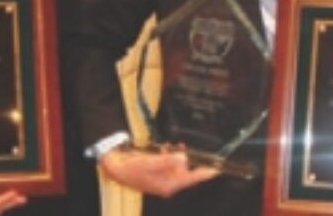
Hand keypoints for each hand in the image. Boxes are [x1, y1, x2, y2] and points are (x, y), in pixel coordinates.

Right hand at [100, 147, 217, 196]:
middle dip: (188, 158)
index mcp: (169, 185)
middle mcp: (168, 183)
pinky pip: (170, 163)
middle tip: (186, 148)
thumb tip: (184, 157)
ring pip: (178, 165)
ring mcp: (163, 178)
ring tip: (171, 147)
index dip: (205, 173)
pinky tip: (163, 148)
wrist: (115, 168)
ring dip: (177, 155)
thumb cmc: (132, 168)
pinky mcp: (158, 172)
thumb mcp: (151, 162)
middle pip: (187, 171)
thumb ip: (168, 160)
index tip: (218, 169)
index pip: (192, 178)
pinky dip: (169, 155)